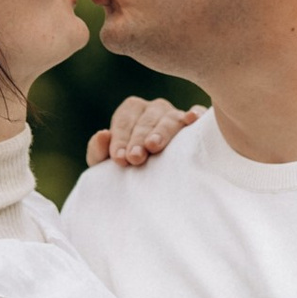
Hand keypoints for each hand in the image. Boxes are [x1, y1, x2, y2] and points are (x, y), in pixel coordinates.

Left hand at [84, 97, 204, 168]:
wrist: (160, 188)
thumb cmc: (133, 171)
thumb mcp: (109, 165)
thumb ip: (98, 152)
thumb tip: (102, 134)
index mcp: (132, 111)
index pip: (124, 120)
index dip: (120, 138)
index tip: (120, 158)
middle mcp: (155, 109)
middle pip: (147, 119)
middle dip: (138, 138)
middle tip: (135, 157)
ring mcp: (177, 115)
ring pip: (170, 118)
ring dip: (162, 131)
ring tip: (153, 146)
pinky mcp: (197, 124)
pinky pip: (198, 114)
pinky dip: (195, 115)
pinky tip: (191, 119)